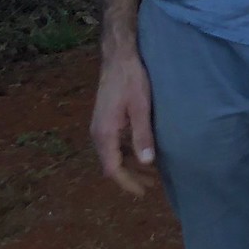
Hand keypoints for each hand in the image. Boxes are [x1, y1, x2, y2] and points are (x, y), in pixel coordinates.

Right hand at [90, 49, 157, 196]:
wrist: (118, 56)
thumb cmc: (131, 79)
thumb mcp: (141, 107)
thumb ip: (143, 135)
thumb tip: (147, 163)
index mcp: (104, 134)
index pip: (112, 169)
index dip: (127, 183)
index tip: (142, 192)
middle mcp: (98, 133)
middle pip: (111, 164)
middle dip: (130, 177)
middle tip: (150, 186)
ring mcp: (100, 126)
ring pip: (113, 154)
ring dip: (130, 165)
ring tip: (150, 173)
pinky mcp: (105, 119)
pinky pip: (114, 143)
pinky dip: (127, 152)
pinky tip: (141, 153)